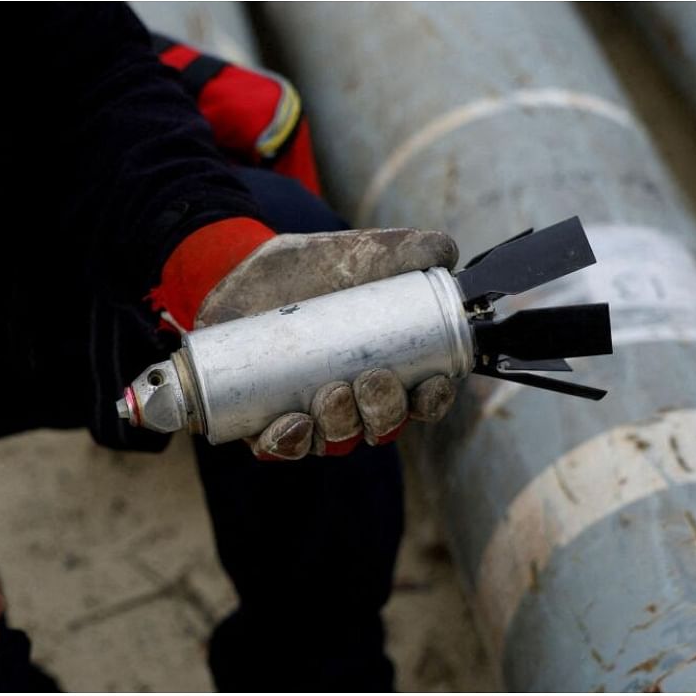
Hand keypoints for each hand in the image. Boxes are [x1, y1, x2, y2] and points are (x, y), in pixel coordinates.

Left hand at [196, 228, 460, 459]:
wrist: (249, 264)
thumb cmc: (318, 265)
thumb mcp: (365, 251)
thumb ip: (411, 248)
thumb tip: (447, 255)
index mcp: (390, 370)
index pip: (422, 400)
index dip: (431, 401)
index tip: (429, 386)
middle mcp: (355, 401)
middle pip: (381, 426)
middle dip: (383, 413)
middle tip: (370, 380)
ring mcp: (311, 414)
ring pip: (335, 440)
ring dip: (340, 426)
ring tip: (332, 394)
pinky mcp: (264, 419)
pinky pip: (278, 447)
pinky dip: (288, 443)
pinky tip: (293, 424)